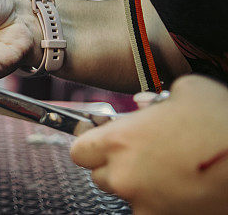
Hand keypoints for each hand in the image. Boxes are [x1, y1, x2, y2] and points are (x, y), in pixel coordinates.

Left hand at [70, 75, 227, 214]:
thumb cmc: (223, 123)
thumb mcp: (187, 91)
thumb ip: (154, 99)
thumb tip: (145, 104)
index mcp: (119, 141)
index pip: (79, 150)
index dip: (92, 143)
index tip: (104, 139)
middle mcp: (125, 176)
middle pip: (100, 175)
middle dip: (116, 164)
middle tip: (143, 153)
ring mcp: (146, 204)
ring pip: (126, 195)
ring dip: (139, 184)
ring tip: (169, 169)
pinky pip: (152, 210)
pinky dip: (161, 201)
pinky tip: (183, 186)